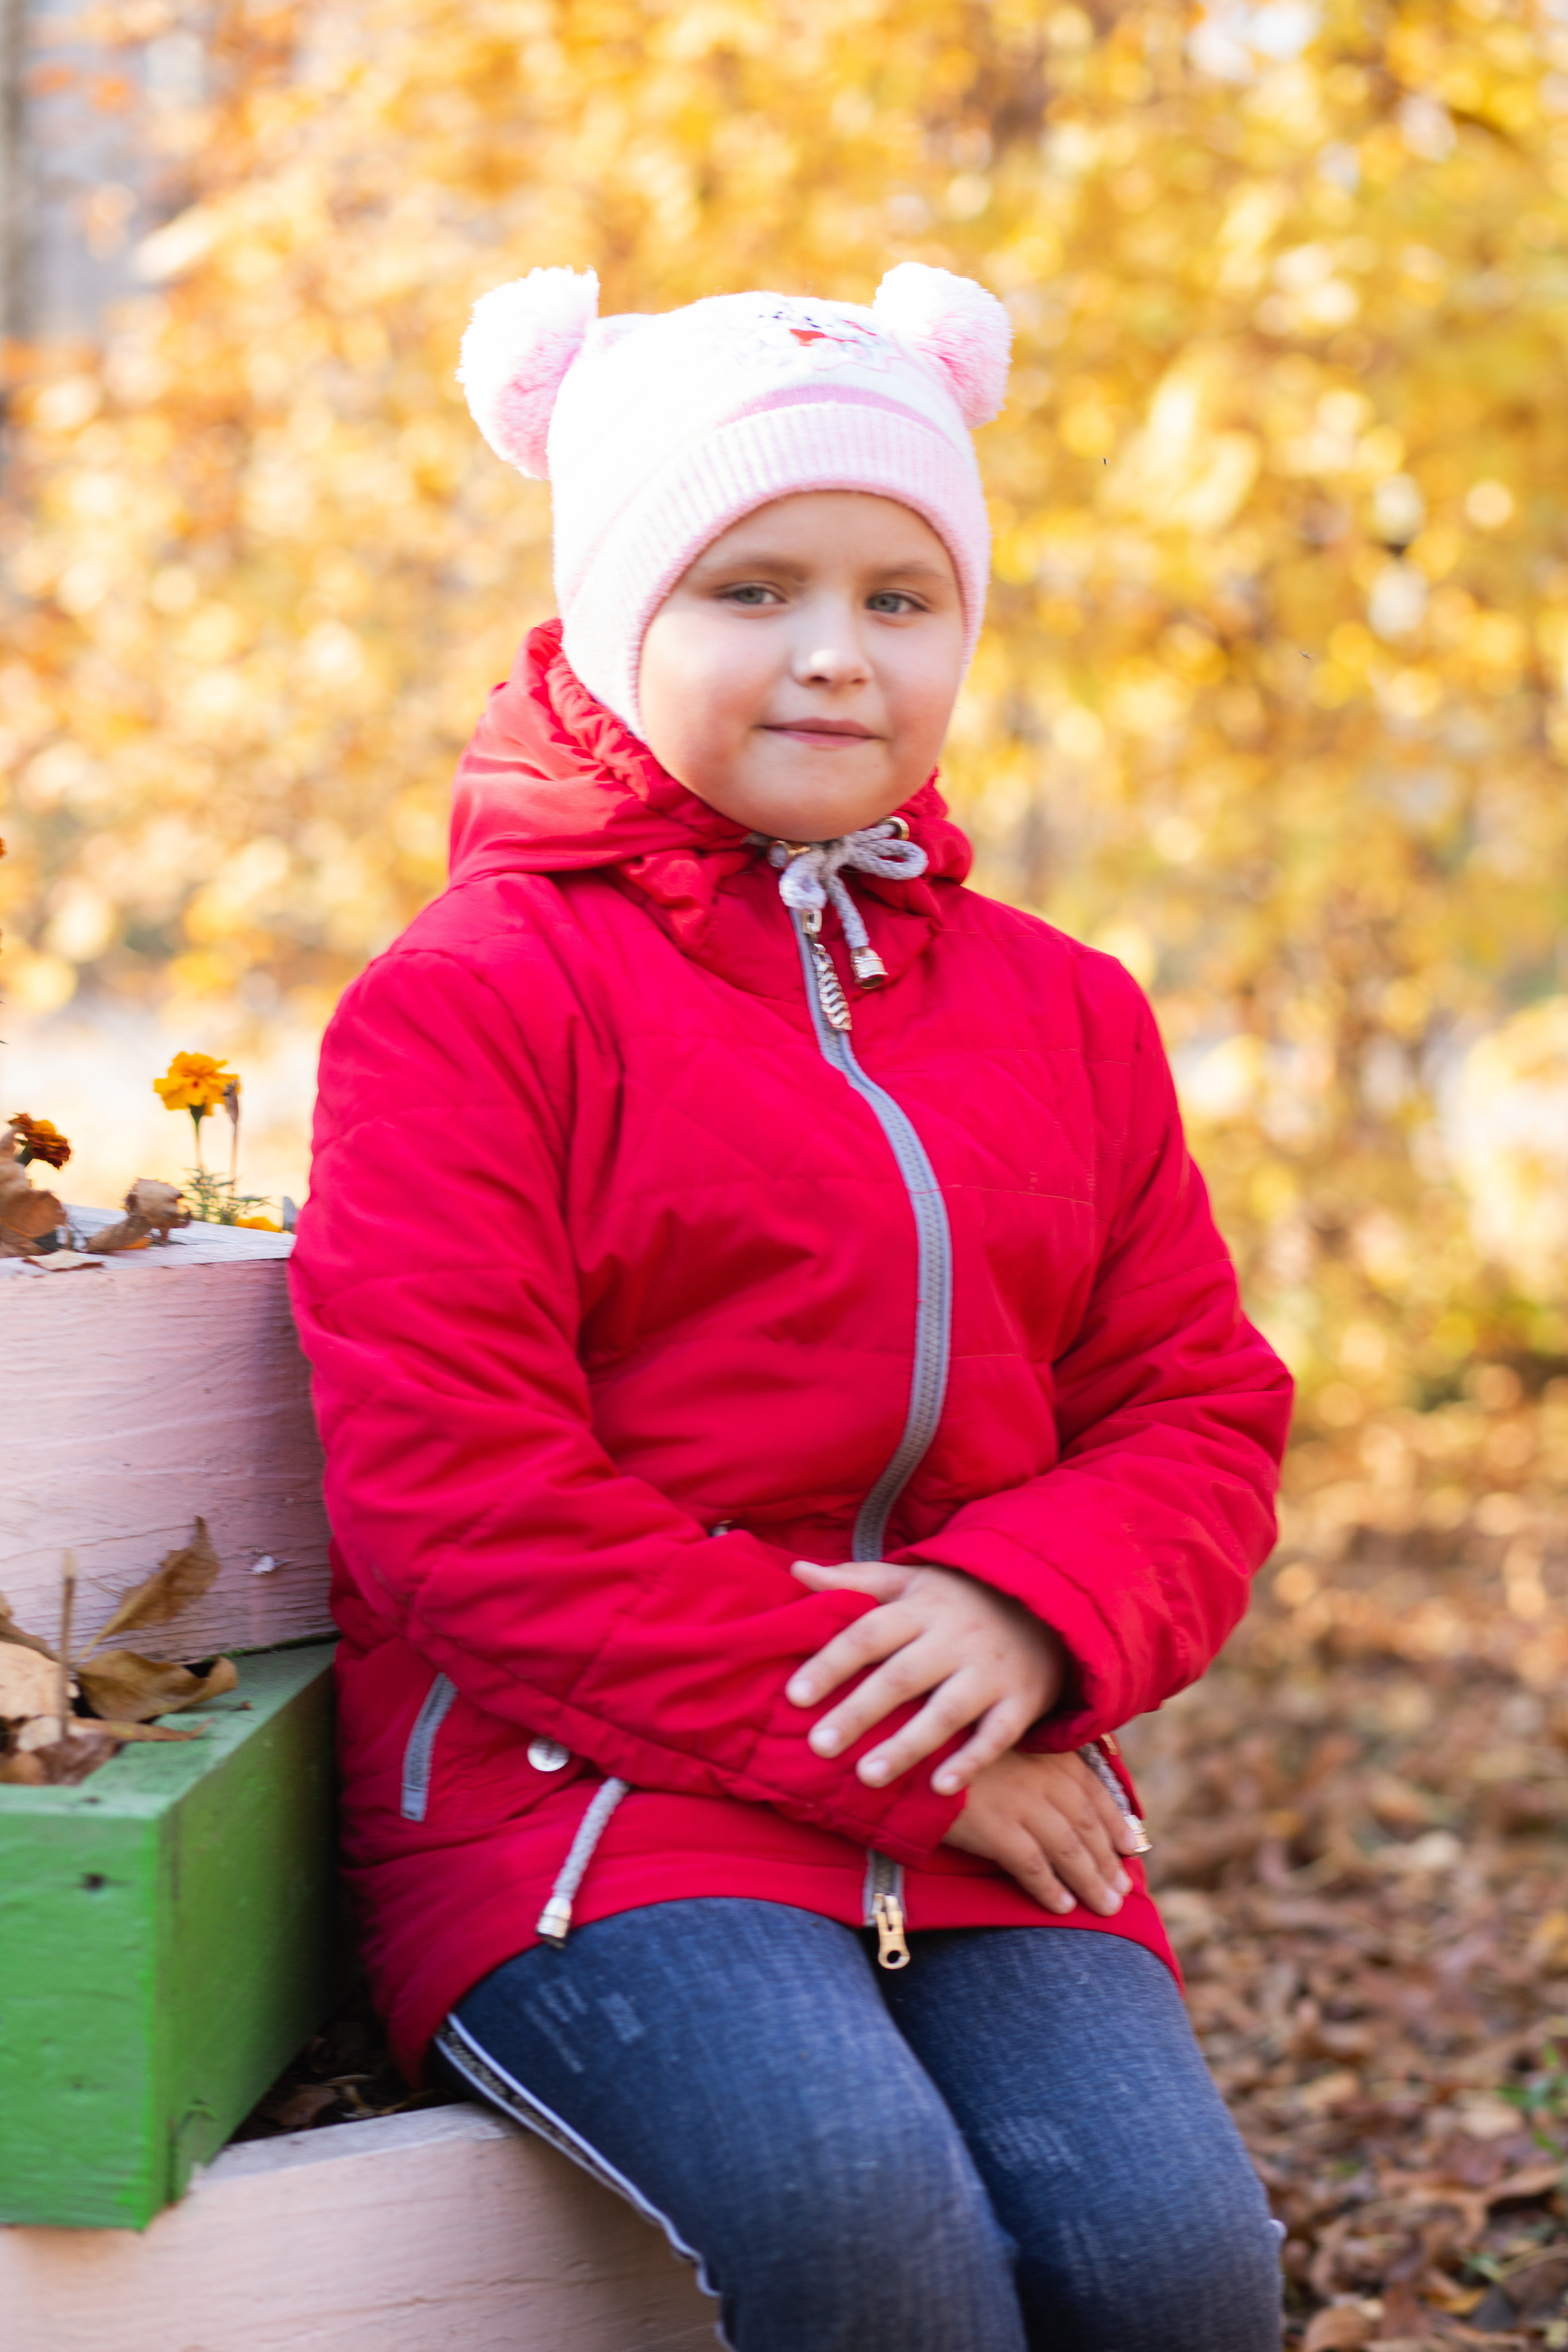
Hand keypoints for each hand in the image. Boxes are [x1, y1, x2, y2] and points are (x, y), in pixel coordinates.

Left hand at [786, 1559, 1067, 1792]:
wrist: (1047, 1603)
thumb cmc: (959, 1597)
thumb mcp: (911, 1579)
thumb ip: (855, 1580)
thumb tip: (795, 1571)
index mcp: (920, 1607)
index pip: (867, 1633)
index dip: (830, 1663)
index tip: (794, 1695)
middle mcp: (954, 1638)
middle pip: (900, 1677)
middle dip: (858, 1712)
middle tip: (819, 1747)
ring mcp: (990, 1670)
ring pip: (946, 1711)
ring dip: (907, 1745)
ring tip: (867, 1777)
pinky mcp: (1022, 1700)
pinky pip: (997, 1735)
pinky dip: (971, 1761)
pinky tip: (941, 1788)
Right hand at [942, 1750, 1137, 1916]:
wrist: (907, 1751)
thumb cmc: (947, 1748)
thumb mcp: (997, 1741)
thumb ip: (1028, 1761)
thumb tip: (1051, 1791)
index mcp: (1043, 1752)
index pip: (1092, 1788)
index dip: (1115, 1819)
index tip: (1130, 1844)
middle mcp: (1039, 1776)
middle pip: (1086, 1823)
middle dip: (1108, 1859)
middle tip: (1124, 1889)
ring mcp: (1019, 1802)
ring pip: (1069, 1848)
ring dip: (1091, 1880)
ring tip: (1107, 1906)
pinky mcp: (995, 1828)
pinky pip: (1033, 1865)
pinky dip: (1050, 1888)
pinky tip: (1063, 1907)